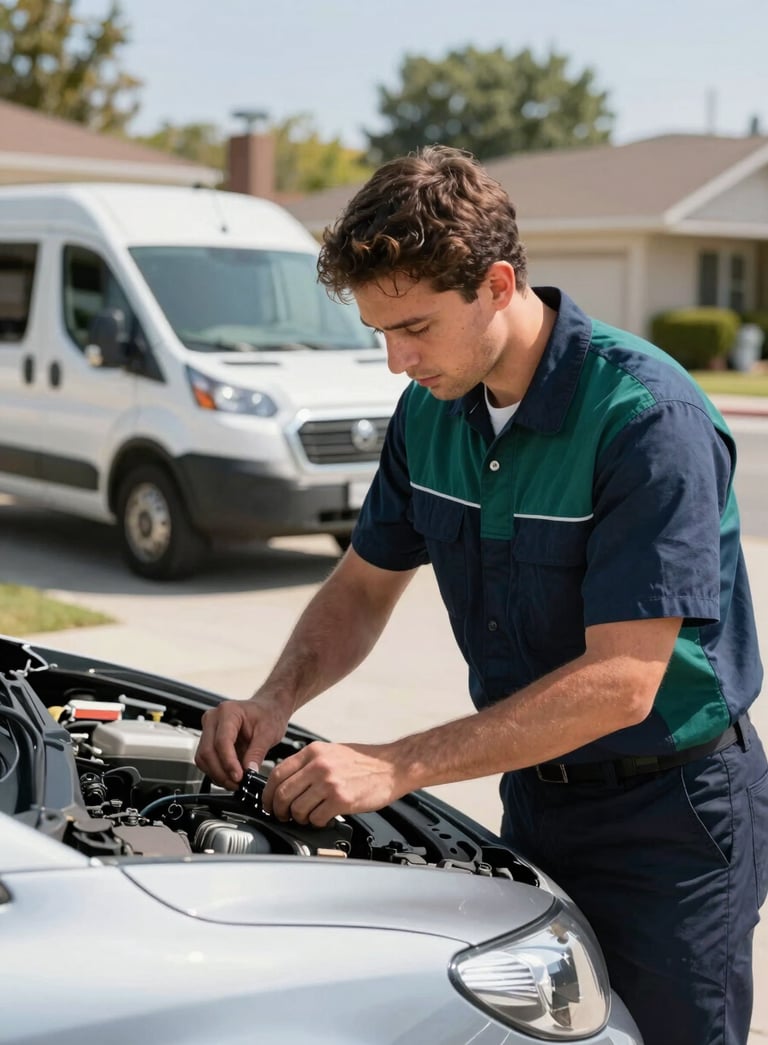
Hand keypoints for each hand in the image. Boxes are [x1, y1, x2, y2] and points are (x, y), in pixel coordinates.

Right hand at [194, 695, 288, 790]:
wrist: (267, 709)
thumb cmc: (268, 715)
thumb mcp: (268, 733)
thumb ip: (257, 753)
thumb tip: (249, 772)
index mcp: (228, 712)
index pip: (221, 741)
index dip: (228, 762)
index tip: (238, 777)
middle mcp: (213, 719)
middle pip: (207, 752)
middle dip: (221, 772)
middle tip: (237, 784)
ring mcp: (208, 729)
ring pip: (203, 758)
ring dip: (217, 775)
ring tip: (235, 783)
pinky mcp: (208, 740)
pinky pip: (206, 760)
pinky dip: (216, 772)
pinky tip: (230, 777)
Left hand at [262, 741, 403, 825]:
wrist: (392, 766)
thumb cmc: (363, 761)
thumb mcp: (331, 752)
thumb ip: (308, 764)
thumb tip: (285, 783)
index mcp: (313, 752)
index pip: (277, 774)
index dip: (267, 794)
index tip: (268, 804)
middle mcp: (318, 765)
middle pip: (283, 794)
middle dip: (279, 810)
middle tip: (284, 816)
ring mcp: (329, 783)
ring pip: (297, 809)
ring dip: (299, 818)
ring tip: (308, 817)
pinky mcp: (341, 800)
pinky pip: (316, 818)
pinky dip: (317, 822)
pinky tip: (324, 817)